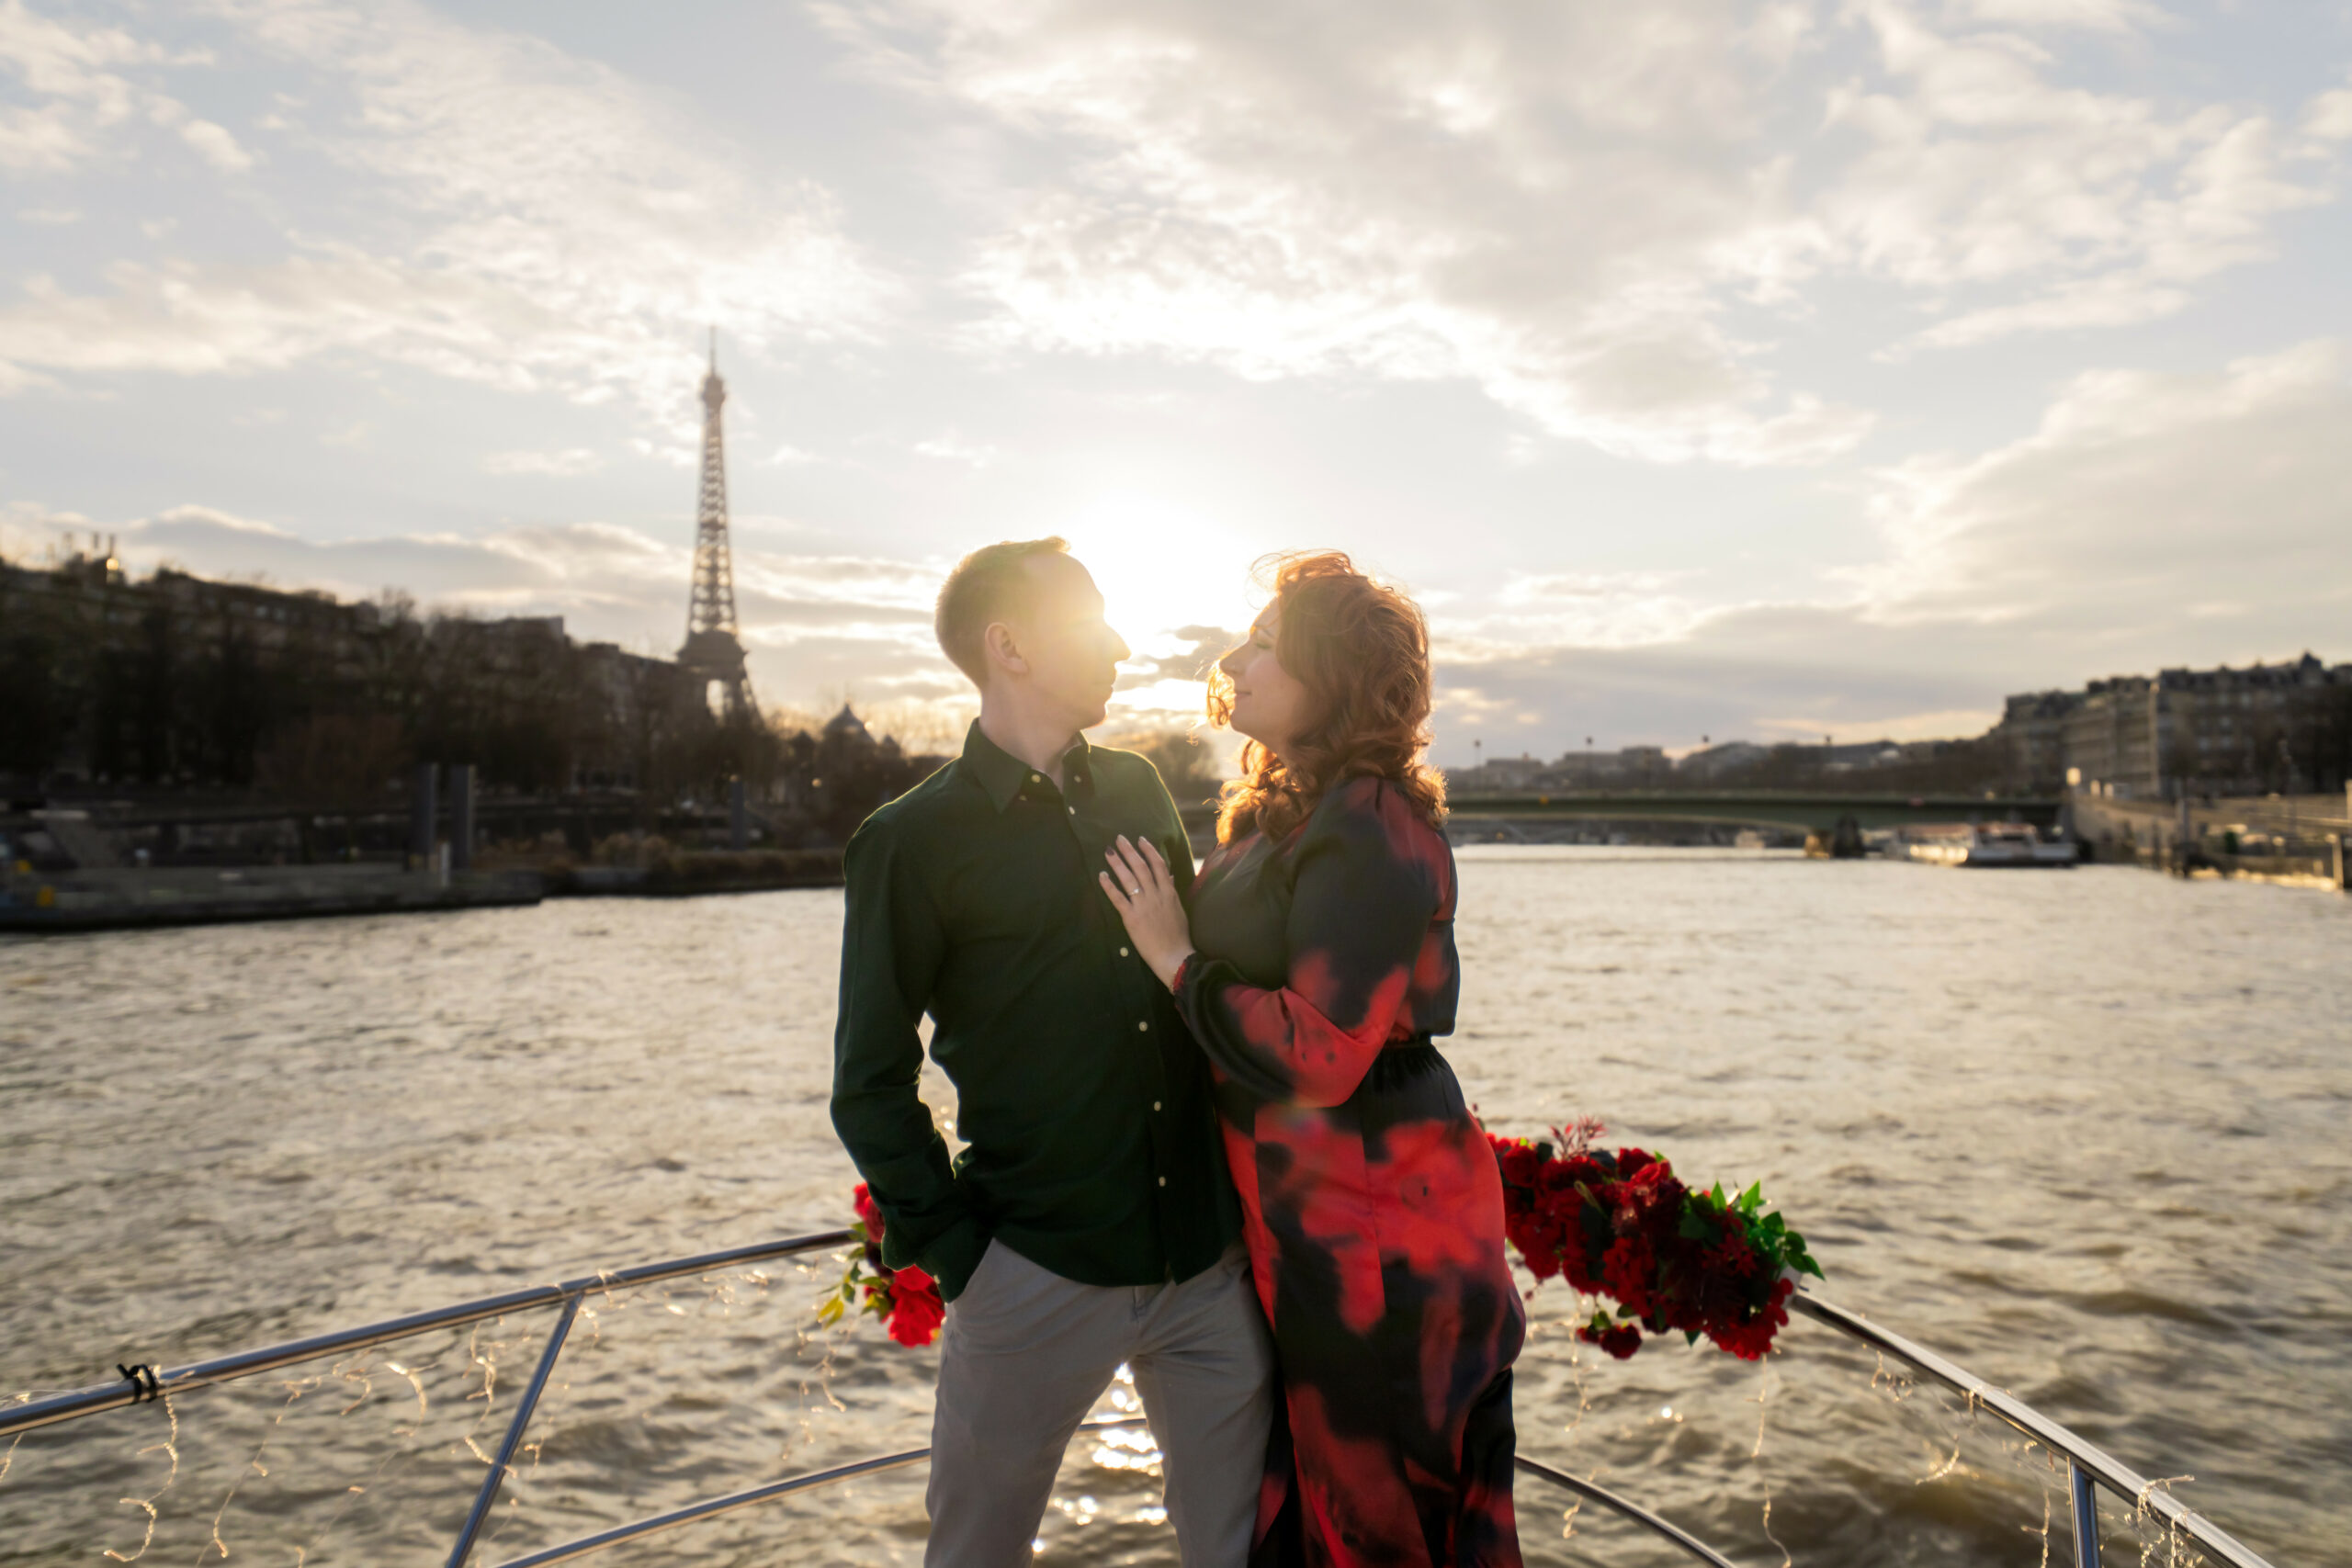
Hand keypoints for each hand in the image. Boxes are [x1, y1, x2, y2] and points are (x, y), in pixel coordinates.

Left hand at [1099, 835, 1194, 991]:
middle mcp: (1155, 895)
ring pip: (1129, 879)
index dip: (1149, 850)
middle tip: (1119, 838)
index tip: (1140, 839)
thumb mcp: (1178, 909)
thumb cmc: (1178, 935)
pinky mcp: (1131, 918)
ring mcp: (1143, 906)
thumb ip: (1171, 891)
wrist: (1174, 956)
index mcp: (1168, 893)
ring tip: (1108, 851)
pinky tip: (1101, 875)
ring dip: (1117, 863)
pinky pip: (1118, 898)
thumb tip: (1168, 875)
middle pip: (1141, 867)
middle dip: (1129, 851)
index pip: (1158, 865)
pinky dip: (1109, 886)